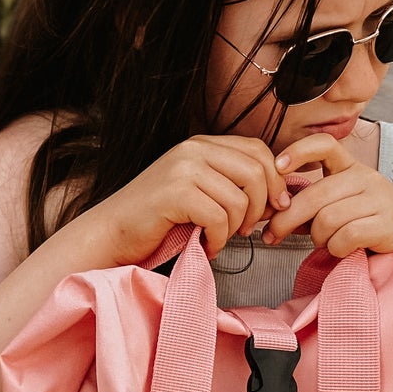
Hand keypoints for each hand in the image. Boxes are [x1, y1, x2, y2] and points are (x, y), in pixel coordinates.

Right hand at [91, 134, 291, 268]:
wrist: (111, 233)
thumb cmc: (157, 220)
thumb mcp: (200, 194)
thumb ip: (233, 187)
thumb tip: (281, 198)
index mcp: (202, 145)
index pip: (259, 151)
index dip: (275, 181)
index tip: (273, 207)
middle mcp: (194, 149)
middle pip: (256, 172)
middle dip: (260, 207)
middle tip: (246, 230)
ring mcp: (183, 169)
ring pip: (239, 199)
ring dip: (235, 229)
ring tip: (217, 239)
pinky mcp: (175, 193)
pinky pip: (219, 218)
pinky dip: (218, 240)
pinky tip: (205, 246)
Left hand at [264, 132, 392, 264]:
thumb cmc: (374, 226)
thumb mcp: (342, 208)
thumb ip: (311, 206)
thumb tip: (271, 209)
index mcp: (352, 168)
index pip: (324, 144)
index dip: (298, 151)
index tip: (277, 167)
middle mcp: (366, 178)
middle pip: (314, 195)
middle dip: (285, 219)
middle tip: (272, 236)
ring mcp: (380, 199)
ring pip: (327, 219)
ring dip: (318, 238)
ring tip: (327, 243)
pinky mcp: (388, 224)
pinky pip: (346, 236)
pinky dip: (337, 248)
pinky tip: (344, 250)